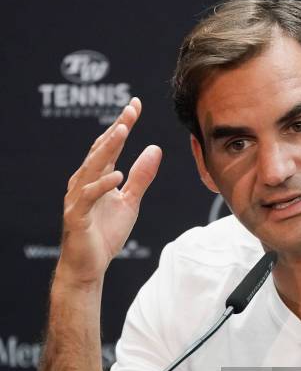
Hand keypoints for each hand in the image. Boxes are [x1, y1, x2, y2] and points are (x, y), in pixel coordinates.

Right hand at [57, 97, 161, 284]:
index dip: (122, 124)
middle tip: (130, 109)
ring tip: (122, 131)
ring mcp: (77, 198)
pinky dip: (102, 185)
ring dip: (107, 149)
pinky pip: (88, 197)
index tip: (136, 104)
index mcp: (97, 177)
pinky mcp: (76, 216)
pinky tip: (116, 175)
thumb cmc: (105, 234)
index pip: (110, 145)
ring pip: (91, 168)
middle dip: (116, 129)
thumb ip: (141, 177)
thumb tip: (155, 149)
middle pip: (100, 150)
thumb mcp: (130, 202)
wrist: (89, 266)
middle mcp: (84, 182)